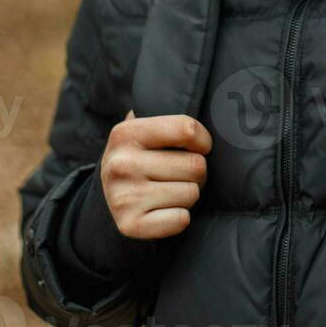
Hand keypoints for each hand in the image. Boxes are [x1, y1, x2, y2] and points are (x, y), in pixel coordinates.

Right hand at [100, 110, 211, 239]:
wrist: (107, 201)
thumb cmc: (140, 159)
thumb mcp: (142, 133)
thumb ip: (168, 120)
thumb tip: (218, 102)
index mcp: (126, 133)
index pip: (187, 129)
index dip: (203, 140)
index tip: (199, 146)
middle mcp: (121, 163)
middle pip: (196, 165)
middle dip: (197, 172)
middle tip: (181, 175)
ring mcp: (124, 196)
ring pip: (191, 193)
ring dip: (188, 195)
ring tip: (169, 191)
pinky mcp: (130, 225)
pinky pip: (181, 219)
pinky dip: (179, 218)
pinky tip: (163, 211)